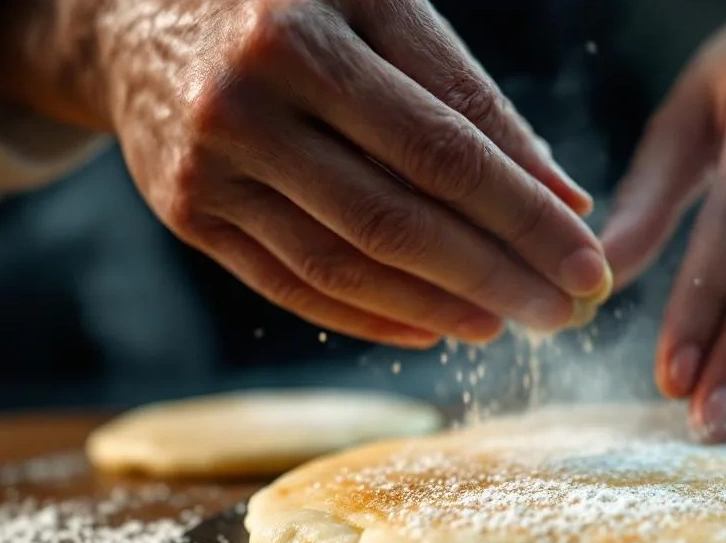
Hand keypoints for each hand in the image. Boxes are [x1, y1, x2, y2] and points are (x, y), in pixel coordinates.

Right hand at [0, 0, 610, 346]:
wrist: (136, 9)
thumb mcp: (379, 6)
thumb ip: (467, 93)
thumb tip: (559, 196)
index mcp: (301, 35)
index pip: (442, 147)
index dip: (523, 214)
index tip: (590, 263)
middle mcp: (244, 104)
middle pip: (396, 217)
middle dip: (496, 274)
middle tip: (565, 313)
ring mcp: (207, 167)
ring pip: (344, 263)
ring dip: (439, 305)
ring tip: (508, 324)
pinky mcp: (189, 214)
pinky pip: (291, 284)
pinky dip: (369, 315)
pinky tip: (431, 327)